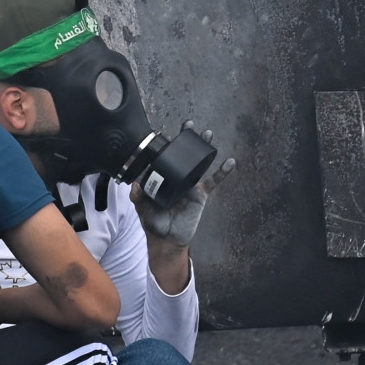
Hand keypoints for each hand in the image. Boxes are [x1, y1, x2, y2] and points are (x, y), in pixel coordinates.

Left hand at [133, 123, 235, 245]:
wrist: (168, 239)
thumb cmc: (154, 223)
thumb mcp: (143, 209)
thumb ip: (138, 197)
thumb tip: (135, 184)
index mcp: (162, 179)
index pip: (164, 158)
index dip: (166, 146)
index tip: (166, 133)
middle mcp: (176, 178)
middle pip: (183, 156)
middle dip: (187, 140)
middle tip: (189, 125)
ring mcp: (190, 185)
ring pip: (198, 163)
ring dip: (204, 149)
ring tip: (208, 134)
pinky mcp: (201, 195)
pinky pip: (213, 182)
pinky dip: (222, 172)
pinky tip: (229, 163)